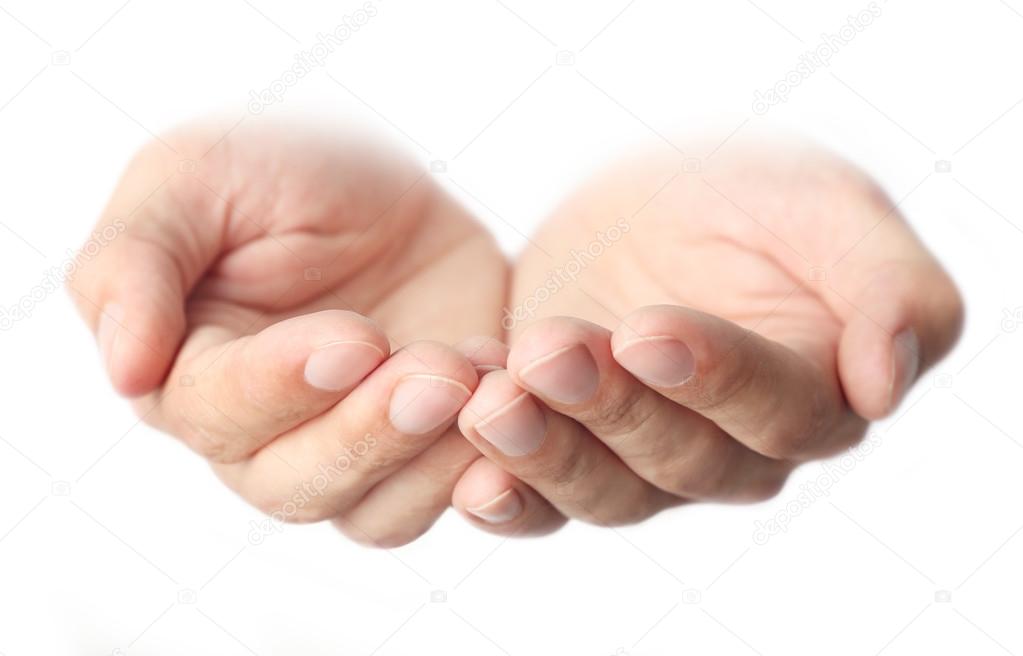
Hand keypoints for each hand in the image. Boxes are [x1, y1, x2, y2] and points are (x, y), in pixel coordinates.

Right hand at [68, 120, 542, 545]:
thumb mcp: (192, 178)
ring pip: (374, 511)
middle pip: (296, 485)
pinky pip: (449, 496)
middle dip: (370, 433)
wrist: (391, 187)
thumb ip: (134, 264)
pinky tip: (519, 410)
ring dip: (433, 458)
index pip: (217, 413)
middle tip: (440, 373)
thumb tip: (124, 370)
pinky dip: (486, 473)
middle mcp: (263, 436)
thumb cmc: (278, 170)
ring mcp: (351, 449)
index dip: (282, 386)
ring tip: (484, 375)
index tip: (356, 340)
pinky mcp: (428, 448)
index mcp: (190, 373)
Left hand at [450, 138, 963, 531]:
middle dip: (610, 408)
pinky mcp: (571, 453)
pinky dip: (507, 498)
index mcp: (814, 393)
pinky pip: (543, 500)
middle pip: (681, 459)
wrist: (657, 199)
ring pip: (606, 491)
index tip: (647, 329)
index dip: (714, 376)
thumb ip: (889, 289)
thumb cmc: (757, 198)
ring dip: (546, 454)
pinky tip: (469, 477)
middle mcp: (734, 449)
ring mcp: (646, 462)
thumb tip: (884, 385)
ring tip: (492, 404)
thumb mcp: (832, 210)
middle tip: (548, 352)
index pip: (778, 408)